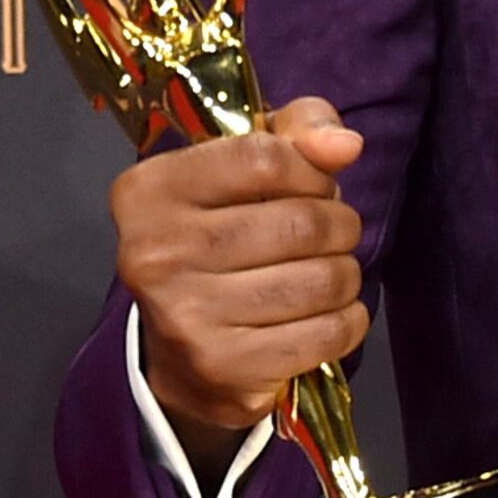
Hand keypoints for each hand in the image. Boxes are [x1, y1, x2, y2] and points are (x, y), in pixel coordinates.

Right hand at [110, 97, 370, 458]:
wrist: (180, 357)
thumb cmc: (220, 238)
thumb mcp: (243, 168)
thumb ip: (296, 130)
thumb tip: (345, 144)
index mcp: (149, 191)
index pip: (265, 158)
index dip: (311, 172)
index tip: (313, 188)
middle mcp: (156, 252)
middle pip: (302, 223)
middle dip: (340, 226)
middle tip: (333, 235)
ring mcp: (186, 315)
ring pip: (322, 280)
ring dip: (346, 275)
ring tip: (330, 274)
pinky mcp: (223, 367)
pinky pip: (327, 333)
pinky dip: (348, 321)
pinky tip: (331, 314)